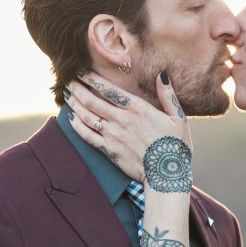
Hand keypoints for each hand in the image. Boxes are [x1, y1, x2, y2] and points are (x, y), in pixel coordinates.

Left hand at [64, 71, 189, 181]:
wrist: (166, 175)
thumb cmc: (175, 146)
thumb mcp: (178, 117)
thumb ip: (168, 95)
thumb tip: (162, 75)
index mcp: (138, 109)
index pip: (109, 89)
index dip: (92, 79)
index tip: (81, 71)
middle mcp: (122, 120)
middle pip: (92, 101)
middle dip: (78, 88)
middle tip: (68, 80)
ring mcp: (113, 136)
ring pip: (87, 116)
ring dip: (74, 105)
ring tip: (67, 96)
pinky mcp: (109, 151)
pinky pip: (88, 136)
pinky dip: (77, 126)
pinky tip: (71, 119)